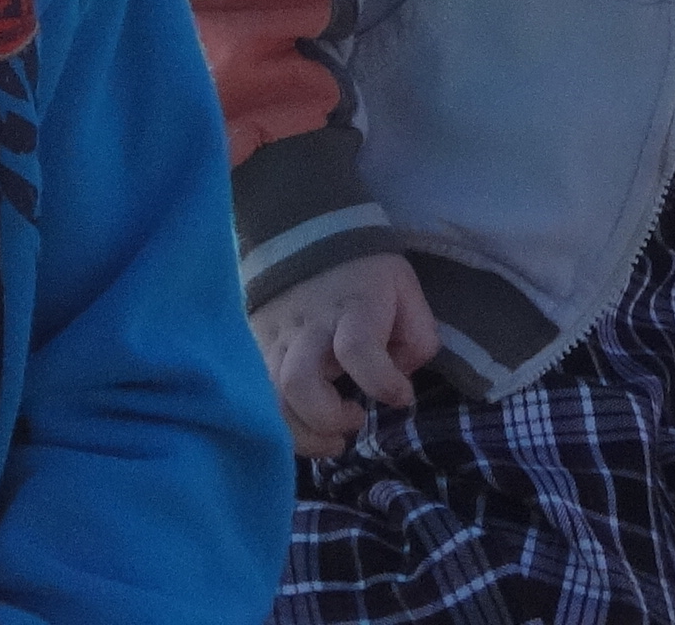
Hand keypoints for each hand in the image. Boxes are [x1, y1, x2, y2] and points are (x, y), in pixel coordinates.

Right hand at [255, 250, 439, 456]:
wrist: (306, 235)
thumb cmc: (366, 273)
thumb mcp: (406, 291)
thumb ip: (416, 337)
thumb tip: (400, 379)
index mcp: (353, 308)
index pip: (358, 349)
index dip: (382, 382)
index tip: (401, 396)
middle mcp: (309, 328)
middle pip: (299, 382)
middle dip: (328, 418)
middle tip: (355, 418)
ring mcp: (277, 341)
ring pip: (272, 399)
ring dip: (303, 433)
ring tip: (332, 439)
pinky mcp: (258, 352)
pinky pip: (261, 399)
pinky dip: (283, 426)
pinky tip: (307, 430)